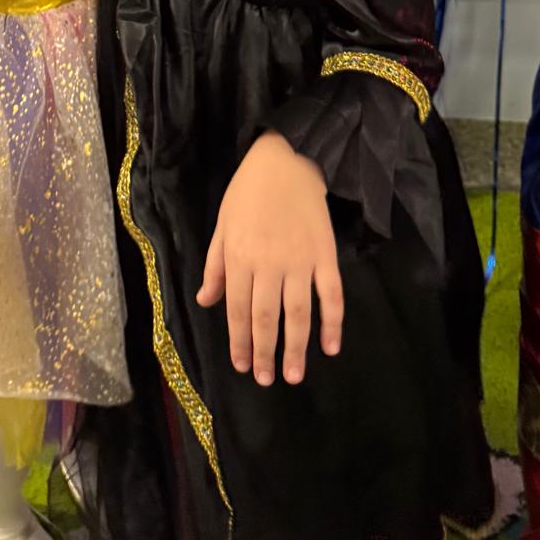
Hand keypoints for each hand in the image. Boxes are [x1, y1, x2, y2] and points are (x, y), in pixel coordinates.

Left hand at [197, 130, 342, 385]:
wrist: (287, 160)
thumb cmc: (248, 192)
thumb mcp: (222, 225)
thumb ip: (215, 266)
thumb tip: (206, 302)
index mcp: (240, 257)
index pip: (238, 309)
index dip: (239, 340)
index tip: (242, 366)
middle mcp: (269, 264)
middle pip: (266, 317)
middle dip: (264, 352)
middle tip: (266, 379)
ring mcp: (300, 261)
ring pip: (298, 313)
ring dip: (296, 348)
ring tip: (294, 375)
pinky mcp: (325, 255)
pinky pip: (331, 295)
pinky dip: (333, 323)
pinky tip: (331, 347)